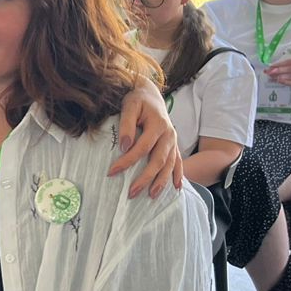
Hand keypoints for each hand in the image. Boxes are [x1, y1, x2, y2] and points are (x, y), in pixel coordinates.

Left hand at [109, 83, 182, 197]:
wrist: (151, 95)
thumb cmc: (137, 100)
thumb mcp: (129, 106)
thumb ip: (126, 124)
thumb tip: (124, 145)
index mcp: (158, 124)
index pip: (142, 147)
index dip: (128, 160)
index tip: (112, 172)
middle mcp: (169, 134)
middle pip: (158, 160)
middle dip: (145, 178)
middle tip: (131, 193)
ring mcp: (173, 140)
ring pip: (169, 164)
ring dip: (161, 181)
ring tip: (151, 196)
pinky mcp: (174, 144)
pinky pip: (178, 161)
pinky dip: (178, 174)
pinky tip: (177, 188)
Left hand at [263, 57, 290, 91]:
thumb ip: (287, 67)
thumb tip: (271, 68)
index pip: (290, 61)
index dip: (279, 63)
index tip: (270, 66)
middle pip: (290, 68)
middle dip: (278, 70)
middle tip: (269, 72)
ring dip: (280, 77)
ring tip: (272, 77)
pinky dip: (286, 82)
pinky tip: (279, 81)